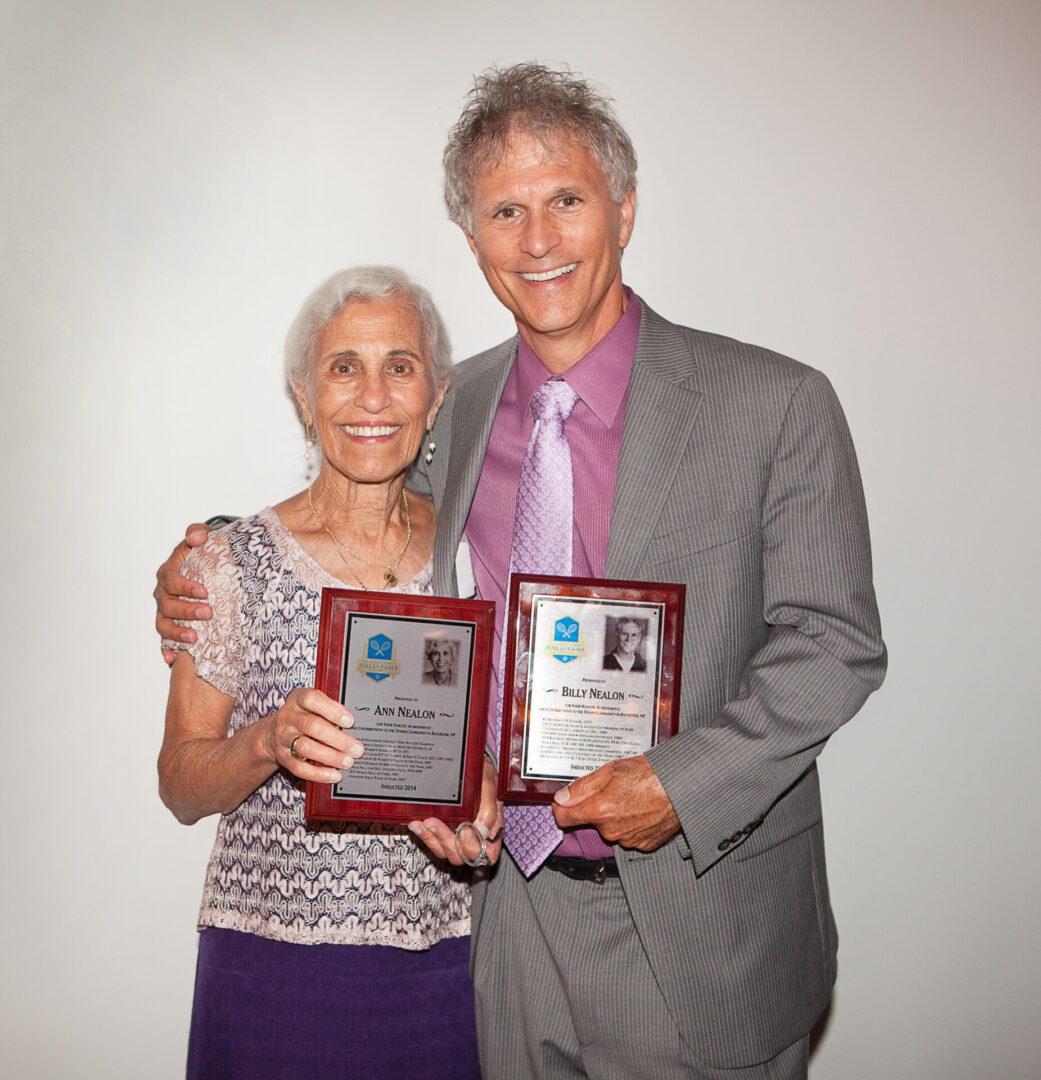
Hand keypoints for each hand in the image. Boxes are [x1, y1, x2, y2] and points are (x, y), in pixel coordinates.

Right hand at [155, 523, 212, 663]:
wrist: (207, 569)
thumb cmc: (203, 554)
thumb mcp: (202, 539)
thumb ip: (198, 533)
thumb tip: (197, 538)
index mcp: (168, 573)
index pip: (171, 580)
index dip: (185, 586)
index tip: (204, 591)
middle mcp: (162, 594)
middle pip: (168, 605)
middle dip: (187, 611)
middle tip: (208, 613)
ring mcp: (164, 612)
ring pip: (163, 625)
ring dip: (177, 634)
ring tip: (195, 639)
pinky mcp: (170, 626)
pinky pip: (163, 641)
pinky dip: (166, 650)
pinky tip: (171, 660)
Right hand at [268, 687, 363, 783]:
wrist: (273, 732)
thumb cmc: (302, 716)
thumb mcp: (312, 705)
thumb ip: (330, 709)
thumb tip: (352, 724)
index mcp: (297, 699)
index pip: (311, 699)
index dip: (332, 710)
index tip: (350, 721)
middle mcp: (288, 717)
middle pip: (312, 726)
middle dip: (337, 739)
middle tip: (356, 748)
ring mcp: (283, 737)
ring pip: (306, 748)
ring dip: (330, 756)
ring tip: (347, 761)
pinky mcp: (282, 756)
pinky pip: (299, 768)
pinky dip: (318, 774)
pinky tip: (334, 775)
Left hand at [409, 756, 503, 865]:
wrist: (473, 769)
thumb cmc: (484, 777)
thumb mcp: (489, 786)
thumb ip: (489, 808)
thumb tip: (481, 830)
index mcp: (492, 832)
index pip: (486, 854)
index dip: (474, 847)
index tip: (464, 830)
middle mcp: (476, 839)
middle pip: (461, 855)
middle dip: (445, 840)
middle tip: (433, 822)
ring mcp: (459, 838)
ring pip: (444, 851)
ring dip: (430, 839)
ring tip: (420, 823)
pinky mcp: (445, 833)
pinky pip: (434, 842)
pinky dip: (424, 835)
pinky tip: (416, 823)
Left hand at [552, 755, 679, 851]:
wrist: (682, 788)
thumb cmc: (650, 775)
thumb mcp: (611, 769)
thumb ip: (582, 786)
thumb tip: (561, 798)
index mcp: (599, 810)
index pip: (563, 819)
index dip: (561, 808)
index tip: (566, 801)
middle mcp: (611, 830)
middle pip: (590, 821)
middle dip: (595, 807)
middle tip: (613, 789)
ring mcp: (628, 840)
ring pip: (610, 828)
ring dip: (615, 815)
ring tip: (632, 797)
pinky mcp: (643, 845)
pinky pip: (628, 834)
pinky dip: (631, 824)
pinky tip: (642, 809)